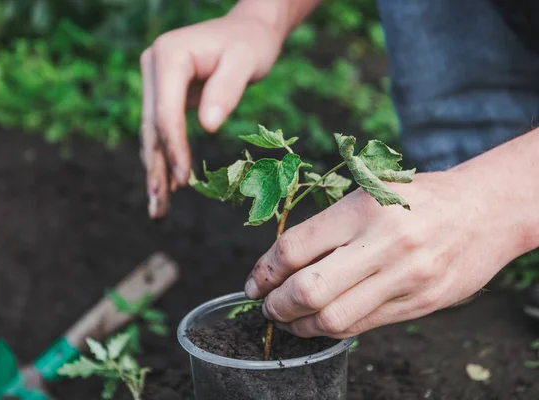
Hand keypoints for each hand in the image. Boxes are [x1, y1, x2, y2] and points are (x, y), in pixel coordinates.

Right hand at [140, 14, 283, 217]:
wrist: (248, 30)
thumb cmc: (250, 44)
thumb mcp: (245, 61)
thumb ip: (227, 89)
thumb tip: (208, 126)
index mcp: (168, 56)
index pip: (165, 112)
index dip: (174, 148)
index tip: (183, 181)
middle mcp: (153, 66)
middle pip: (151, 127)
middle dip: (157, 169)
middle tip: (157, 210)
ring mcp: (156, 81)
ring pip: (152, 133)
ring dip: (155, 171)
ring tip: (157, 209)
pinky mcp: (164, 93)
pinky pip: (162, 130)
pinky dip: (165, 157)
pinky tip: (166, 186)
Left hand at [244, 169, 521, 337]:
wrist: (482, 211)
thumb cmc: (417, 198)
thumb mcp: (369, 193)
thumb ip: (329, 227)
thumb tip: (279, 263)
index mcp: (362, 208)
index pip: (294, 248)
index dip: (264, 271)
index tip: (255, 282)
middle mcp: (382, 244)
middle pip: (307, 290)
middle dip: (275, 305)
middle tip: (266, 306)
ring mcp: (404, 278)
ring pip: (333, 318)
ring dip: (300, 325)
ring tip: (290, 319)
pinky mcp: (420, 303)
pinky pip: (363, 326)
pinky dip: (333, 329)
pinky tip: (321, 321)